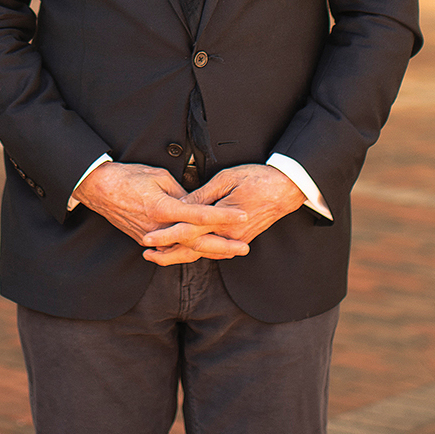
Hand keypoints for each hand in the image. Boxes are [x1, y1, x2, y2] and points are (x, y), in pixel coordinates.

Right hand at [74, 162, 248, 265]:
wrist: (98, 188)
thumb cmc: (127, 177)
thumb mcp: (158, 176)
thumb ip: (181, 192)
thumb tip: (196, 203)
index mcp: (163, 207)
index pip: (200, 215)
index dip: (223, 216)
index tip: (242, 216)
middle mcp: (158, 227)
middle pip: (196, 241)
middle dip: (222, 245)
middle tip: (243, 247)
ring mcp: (150, 237)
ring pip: (184, 249)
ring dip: (208, 251)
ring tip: (230, 251)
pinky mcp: (144, 239)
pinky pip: (171, 248)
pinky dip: (188, 251)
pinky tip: (203, 252)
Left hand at [140, 165, 305, 265]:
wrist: (287, 189)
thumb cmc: (258, 179)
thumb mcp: (226, 179)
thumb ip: (202, 195)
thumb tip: (182, 204)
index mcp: (222, 219)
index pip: (188, 230)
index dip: (166, 235)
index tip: (148, 237)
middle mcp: (228, 234)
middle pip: (192, 248)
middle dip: (168, 252)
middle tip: (147, 252)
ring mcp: (235, 239)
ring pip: (202, 252)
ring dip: (180, 254)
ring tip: (159, 255)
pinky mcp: (240, 239)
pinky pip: (215, 250)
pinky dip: (197, 251)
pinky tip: (185, 251)